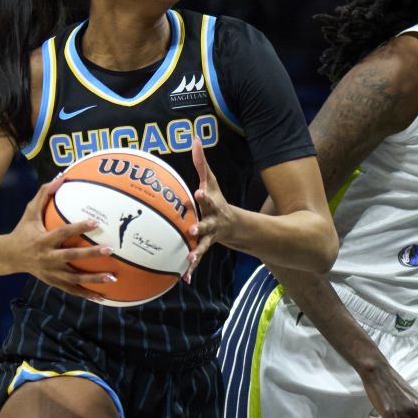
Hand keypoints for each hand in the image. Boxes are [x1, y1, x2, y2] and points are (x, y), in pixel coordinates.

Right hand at [10, 177, 116, 300]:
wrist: (9, 257)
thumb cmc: (23, 231)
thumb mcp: (30, 212)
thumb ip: (44, 195)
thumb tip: (60, 177)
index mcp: (43, 240)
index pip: (63, 233)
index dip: (79, 227)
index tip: (96, 222)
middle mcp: (48, 258)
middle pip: (71, 257)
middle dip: (90, 255)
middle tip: (110, 250)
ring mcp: (51, 273)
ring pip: (74, 278)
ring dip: (93, 279)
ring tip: (112, 277)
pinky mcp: (53, 282)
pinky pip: (72, 290)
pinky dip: (87, 294)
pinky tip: (103, 296)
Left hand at [186, 138, 235, 280]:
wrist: (233, 225)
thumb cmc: (216, 200)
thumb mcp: (210, 181)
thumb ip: (202, 162)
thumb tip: (195, 139)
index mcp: (212, 205)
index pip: (207, 198)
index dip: (204, 195)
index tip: (198, 192)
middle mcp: (212, 221)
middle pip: (206, 224)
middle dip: (200, 226)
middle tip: (192, 228)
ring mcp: (209, 237)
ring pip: (202, 245)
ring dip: (196, 252)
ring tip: (190, 259)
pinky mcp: (203, 247)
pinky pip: (196, 259)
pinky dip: (191, 269)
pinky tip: (184, 278)